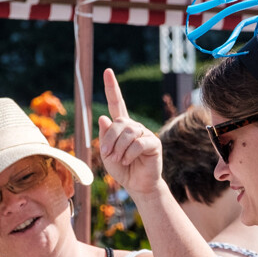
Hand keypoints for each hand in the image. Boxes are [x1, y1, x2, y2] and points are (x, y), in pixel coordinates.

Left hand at [98, 70, 162, 197]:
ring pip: (128, 132)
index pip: (116, 103)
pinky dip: (129, 153)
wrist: (137, 185)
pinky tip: (128, 160)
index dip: (112, 88)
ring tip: (118, 159)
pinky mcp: (153, 143)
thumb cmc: (122, 169)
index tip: (107, 71)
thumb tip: (104, 118)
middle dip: (109, 139)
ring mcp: (145, 133)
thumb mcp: (107, 154)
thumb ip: (105, 137)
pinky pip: (139, 142)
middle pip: (119, 122)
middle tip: (107, 154)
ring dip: (119, 147)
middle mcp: (134, 126)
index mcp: (121, 126)